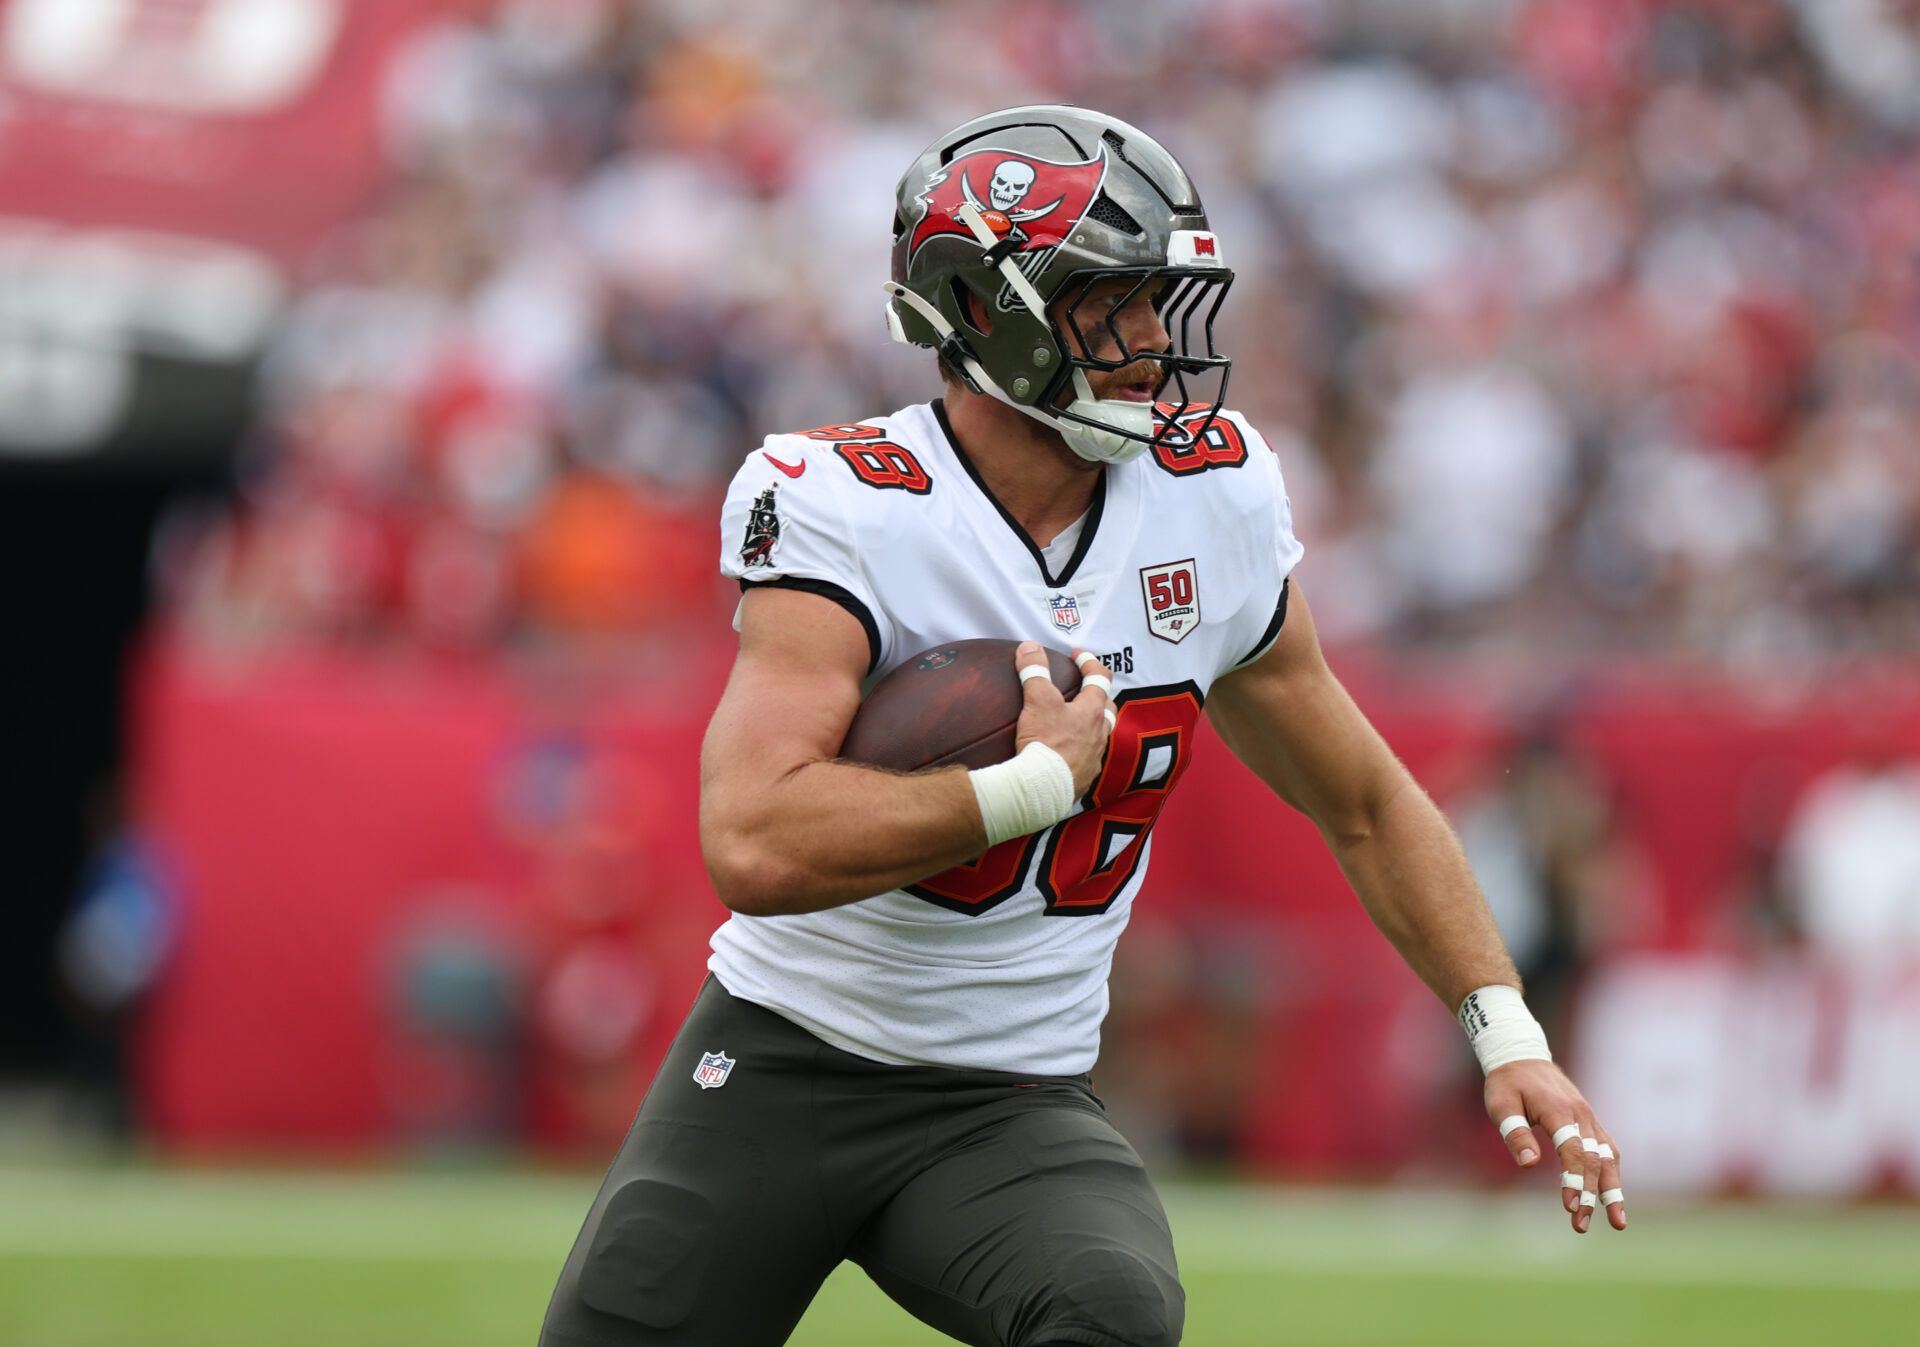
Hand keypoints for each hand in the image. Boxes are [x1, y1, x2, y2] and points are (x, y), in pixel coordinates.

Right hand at [1012, 643, 1113, 795]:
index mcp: (1091, 712)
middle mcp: (1098, 735)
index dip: (1089, 662)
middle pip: (1108, 709)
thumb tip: (1029, 647)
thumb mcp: (1037, 701)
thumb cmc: (1044, 742)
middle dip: (1099, 695)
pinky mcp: (1083, 778)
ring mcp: (1093, 758)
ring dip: (1091, 724)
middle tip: (1084, 688)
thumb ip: (1034, 671)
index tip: (1077, 655)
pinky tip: (1066, 752)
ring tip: (1074, 721)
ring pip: (1100, 735)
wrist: (1041, 789)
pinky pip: (1088, 759)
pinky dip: (1081, 750)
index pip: (1100, 679)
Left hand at [1485, 1059, 1625, 1233]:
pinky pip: (1608, 1150)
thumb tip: (1529, 1163)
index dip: (1574, 1180)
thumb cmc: (1508, 1083)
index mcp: (1558, 1110)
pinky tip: (1612, 1198)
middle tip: (1580, 1225)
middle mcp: (1581, 1114)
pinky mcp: (1590, 1122)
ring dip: (1612, 1191)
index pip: (1573, 1151)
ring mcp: (1589, 1118)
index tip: (1570, 1207)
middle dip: (1590, 1196)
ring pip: (1609, 1157)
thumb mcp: (1501, 1105)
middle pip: (1593, 1160)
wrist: (1522, 1056)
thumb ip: (1515, 1132)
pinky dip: (1612, 1174)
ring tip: (1617, 1223)